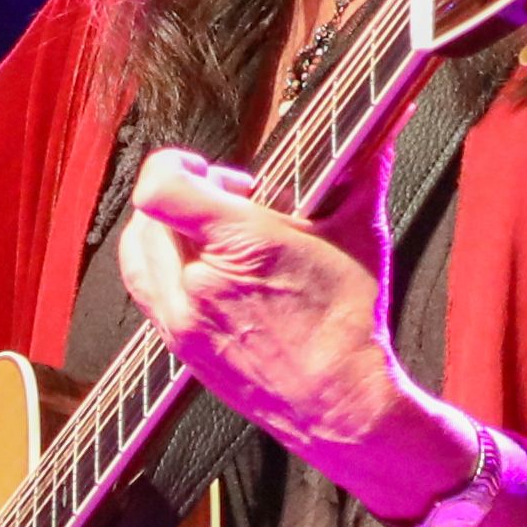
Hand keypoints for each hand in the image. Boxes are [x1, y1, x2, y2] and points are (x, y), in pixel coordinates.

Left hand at [113, 143, 418, 484]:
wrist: (339, 404)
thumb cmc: (350, 324)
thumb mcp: (362, 233)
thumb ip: (364, 169)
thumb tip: (387, 121)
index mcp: (238, 245)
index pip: (160, 189)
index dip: (173, 166)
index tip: (201, 168)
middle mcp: (197, 284)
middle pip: (150, 217)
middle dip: (184, 199)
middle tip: (229, 203)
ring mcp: (181, 320)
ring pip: (138, 256)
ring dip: (164, 236)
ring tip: (214, 239)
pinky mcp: (178, 347)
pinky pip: (147, 294)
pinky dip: (164, 272)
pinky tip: (209, 274)